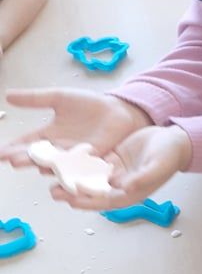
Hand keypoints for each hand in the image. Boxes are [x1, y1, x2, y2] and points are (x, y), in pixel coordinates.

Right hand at [0, 89, 150, 166]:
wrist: (118, 111)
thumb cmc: (89, 105)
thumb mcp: (59, 98)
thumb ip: (35, 99)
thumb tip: (7, 95)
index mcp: (49, 136)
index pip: (27, 143)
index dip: (13, 148)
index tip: (0, 153)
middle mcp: (60, 151)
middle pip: (40, 157)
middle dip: (26, 158)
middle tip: (12, 160)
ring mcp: (76, 159)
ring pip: (58, 166)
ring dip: (47, 168)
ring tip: (37, 167)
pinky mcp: (94, 163)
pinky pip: (81, 170)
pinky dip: (74, 174)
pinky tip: (67, 178)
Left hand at [49, 124, 191, 209]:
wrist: (173, 140)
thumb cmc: (169, 156)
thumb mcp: (157, 167)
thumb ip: (142, 178)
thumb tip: (124, 187)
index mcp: (131, 192)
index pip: (106, 200)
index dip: (88, 202)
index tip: (72, 200)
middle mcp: (120, 184)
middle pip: (93, 191)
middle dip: (73, 192)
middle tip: (54, 191)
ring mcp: (115, 171)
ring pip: (89, 176)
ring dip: (72, 177)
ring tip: (53, 176)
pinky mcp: (112, 158)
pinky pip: (93, 161)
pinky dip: (79, 161)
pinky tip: (64, 158)